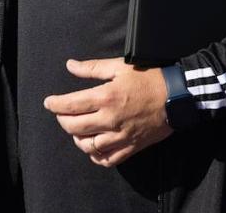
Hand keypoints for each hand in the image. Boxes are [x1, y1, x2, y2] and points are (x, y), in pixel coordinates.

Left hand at [43, 58, 170, 167]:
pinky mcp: (132, 146)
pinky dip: (96, 156)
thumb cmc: (149, 78)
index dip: (55, 105)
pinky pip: (108, 159)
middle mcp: (110, 119)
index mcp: (105, 97)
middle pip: (74, 127)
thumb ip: (92, 68)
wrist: (177, 96)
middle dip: (63, 120)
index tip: (48, 103)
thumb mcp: (119, 67)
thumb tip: (70, 65)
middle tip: (62, 114)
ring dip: (77, 139)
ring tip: (77, 130)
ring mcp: (121, 136)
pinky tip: (93, 147)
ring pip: (89, 146)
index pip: (71, 105)